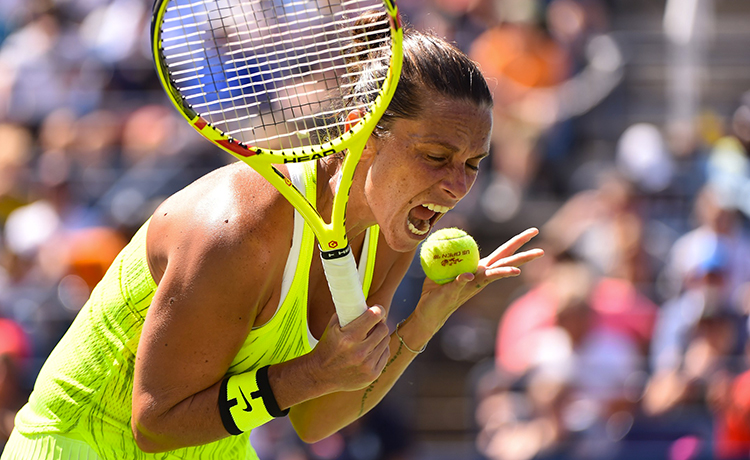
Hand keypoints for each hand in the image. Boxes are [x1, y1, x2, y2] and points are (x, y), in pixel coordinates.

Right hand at [308, 306, 390, 392]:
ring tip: (370, 337)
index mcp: (348, 338)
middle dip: (379, 324)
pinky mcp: (372, 375)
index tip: (378, 310)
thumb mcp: (332, 327)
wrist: (320, 375)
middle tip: (374, 324)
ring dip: (380, 337)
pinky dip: (380, 349)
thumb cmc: (326, 348)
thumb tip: (366, 304)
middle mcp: (359, 352)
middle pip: (383, 329)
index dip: (378, 310)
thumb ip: (348, 313)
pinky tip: (371, 349)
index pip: (374, 316)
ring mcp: (367, 366)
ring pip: (386, 341)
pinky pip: (385, 354)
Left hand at [417, 227, 543, 330]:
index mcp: (480, 269)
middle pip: (504, 262)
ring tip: (517, 270)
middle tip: (542, 249)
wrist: (429, 310)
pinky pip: (460, 283)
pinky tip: (469, 276)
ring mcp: (471, 285)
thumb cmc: (436, 288)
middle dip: (523, 255)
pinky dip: (464, 279)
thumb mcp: (443, 266)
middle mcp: (480, 277)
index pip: (502, 253)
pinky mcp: (456, 291)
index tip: (533, 232)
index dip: (517, 242)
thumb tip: (449, 235)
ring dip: (503, 272)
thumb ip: (449, 253)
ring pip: (490, 276)